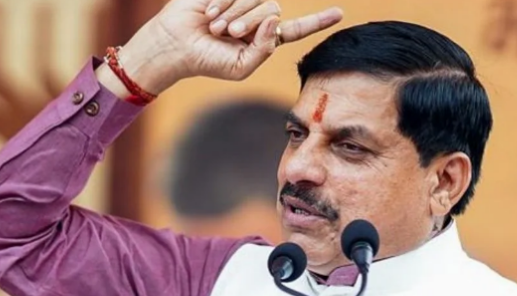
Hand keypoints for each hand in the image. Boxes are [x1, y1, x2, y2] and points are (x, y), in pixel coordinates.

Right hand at [101, 0, 343, 95]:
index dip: (317, 21)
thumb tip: (275, 20)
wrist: (177, 45)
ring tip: (215, 27)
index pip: (295, 30)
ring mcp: (243, 2)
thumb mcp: (241, 67)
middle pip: (273, 12)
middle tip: (227, 34)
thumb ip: (263, 49)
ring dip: (235, 14)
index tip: (339, 13)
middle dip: (249, 24)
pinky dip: (223, 4)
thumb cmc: (208, 61)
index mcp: (264, 40)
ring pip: (258, 0)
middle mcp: (257, 18)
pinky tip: (209, 13)